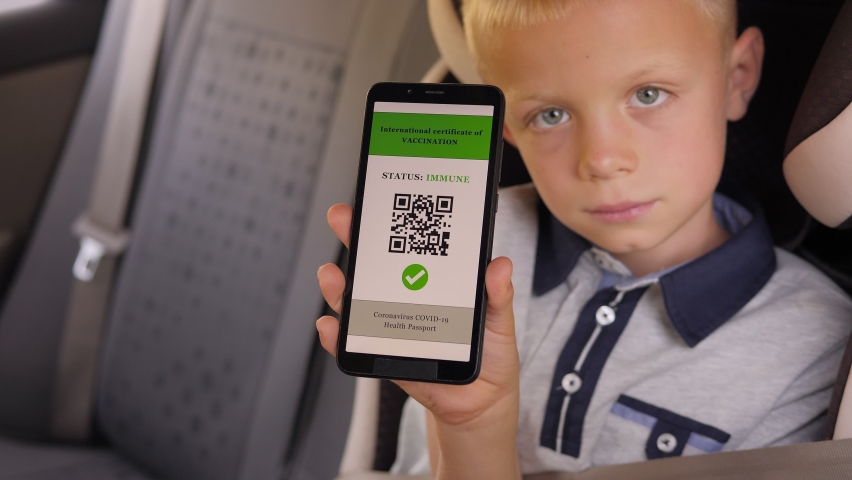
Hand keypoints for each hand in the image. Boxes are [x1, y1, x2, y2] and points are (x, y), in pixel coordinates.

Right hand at [317, 203, 520, 478]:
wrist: (481, 404)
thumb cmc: (492, 357)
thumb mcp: (501, 322)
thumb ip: (499, 296)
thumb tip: (500, 266)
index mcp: (436, 282)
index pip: (411, 245)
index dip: (393, 221)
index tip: (381, 200)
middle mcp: (408, 297)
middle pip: (376, 264)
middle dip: (356, 239)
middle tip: (343, 219)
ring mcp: (393, 325)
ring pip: (359, 300)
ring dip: (340, 287)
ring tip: (333, 276)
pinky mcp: (386, 356)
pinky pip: (357, 344)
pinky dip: (340, 336)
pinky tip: (331, 327)